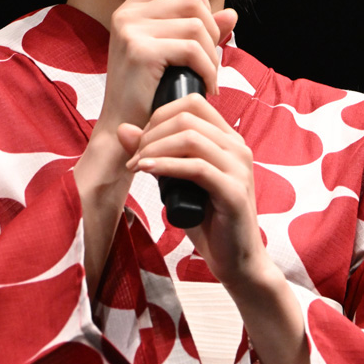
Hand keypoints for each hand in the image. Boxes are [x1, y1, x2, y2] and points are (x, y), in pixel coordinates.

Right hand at [96, 0, 236, 143]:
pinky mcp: (141, 52)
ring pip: (197, 25)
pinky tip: (207, 86)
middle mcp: (127, 14)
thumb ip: (199, 31)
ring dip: (213, 53)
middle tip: (210, 59)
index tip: (203, 19)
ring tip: (208, 75)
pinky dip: (209, 69)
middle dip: (212, 28)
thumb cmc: (147, 94)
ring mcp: (131, 31)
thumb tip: (232, 14)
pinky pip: (193, 49)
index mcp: (130, 10)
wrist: (124, 131)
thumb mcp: (172, 56)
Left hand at [118, 93, 272, 290]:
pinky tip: (147, 170)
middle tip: (133, 155)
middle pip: (188, 116)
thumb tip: (124, 129)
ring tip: (136, 165)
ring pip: (190, 138)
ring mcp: (239, 168)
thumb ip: (157, 155)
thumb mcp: (177, 182)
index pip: (193, 103)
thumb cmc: (208, 221)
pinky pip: (196, 167)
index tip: (141, 139)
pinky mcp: (234, 192)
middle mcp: (238, 148)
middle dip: (152, 132)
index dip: (160, 114)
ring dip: (154, 148)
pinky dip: (166, 165)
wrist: (236, 260)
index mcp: (228, 140)